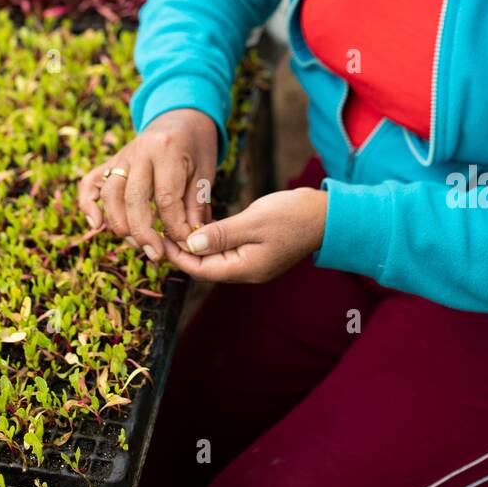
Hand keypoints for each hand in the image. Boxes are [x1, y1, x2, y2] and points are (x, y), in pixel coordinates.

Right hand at [77, 108, 217, 262]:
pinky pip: (91, 183)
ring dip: (120, 225)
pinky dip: (88, 205)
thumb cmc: (197, 146)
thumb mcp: (205, 172)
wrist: (182, 115)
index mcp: (167, 150)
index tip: (184, 244)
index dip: (174, 227)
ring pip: (110, 194)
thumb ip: (195, 206)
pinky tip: (96, 225)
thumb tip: (188, 242)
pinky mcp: (111, 161)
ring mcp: (121, 155)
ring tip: (138, 245)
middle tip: (156, 255)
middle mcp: (140, 151)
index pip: (166, 198)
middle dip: (143, 232)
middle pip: (133, 198)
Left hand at [160, 187, 327, 283]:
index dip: (178, 255)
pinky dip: (212, 240)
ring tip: (175, 228)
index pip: (201, 269)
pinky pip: (227, 249)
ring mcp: (253, 263)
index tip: (160, 238)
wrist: (327, 215)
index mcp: (246, 269)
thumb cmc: (293, 215)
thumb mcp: (254, 221)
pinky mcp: (258, 251)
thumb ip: (222, 233)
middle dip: (182, 252)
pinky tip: (201, 226)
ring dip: (196, 245)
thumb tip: (191, 244)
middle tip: (160, 231)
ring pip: (215, 258)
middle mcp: (247, 271)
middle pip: (205, 267)